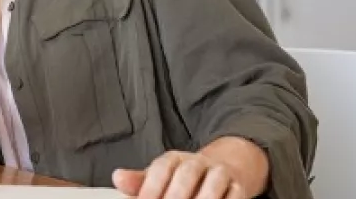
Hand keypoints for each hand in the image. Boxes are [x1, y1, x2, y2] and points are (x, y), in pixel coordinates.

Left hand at [112, 137, 268, 198]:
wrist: (221, 170)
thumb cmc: (181, 179)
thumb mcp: (158, 177)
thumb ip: (139, 182)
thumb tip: (118, 177)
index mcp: (173, 159)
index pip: (161, 168)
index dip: (151, 188)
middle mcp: (197, 162)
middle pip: (187, 174)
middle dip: (176, 196)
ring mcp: (219, 173)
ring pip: (214, 183)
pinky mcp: (238, 187)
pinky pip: (235, 195)